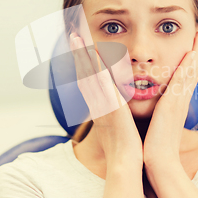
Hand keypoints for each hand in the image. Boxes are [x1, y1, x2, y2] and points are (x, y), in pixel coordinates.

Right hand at [69, 32, 142, 166]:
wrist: (125, 162)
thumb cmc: (124, 147)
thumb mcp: (117, 126)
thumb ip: (115, 114)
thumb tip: (118, 108)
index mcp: (98, 107)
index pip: (87, 81)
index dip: (82, 64)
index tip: (79, 48)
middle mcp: (95, 103)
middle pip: (82, 73)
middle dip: (77, 54)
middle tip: (72, 35)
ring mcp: (100, 104)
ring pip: (88, 74)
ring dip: (81, 55)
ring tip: (75, 37)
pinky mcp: (109, 105)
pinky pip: (101, 83)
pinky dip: (95, 68)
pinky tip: (93, 53)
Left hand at [143, 29, 197, 167]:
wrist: (159, 161)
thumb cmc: (155, 146)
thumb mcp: (157, 124)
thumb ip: (157, 113)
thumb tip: (152, 109)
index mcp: (176, 104)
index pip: (185, 77)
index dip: (189, 61)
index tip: (191, 46)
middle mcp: (181, 100)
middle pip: (192, 70)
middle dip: (196, 51)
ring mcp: (180, 101)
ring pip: (190, 71)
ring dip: (195, 52)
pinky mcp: (175, 104)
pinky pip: (183, 80)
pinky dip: (188, 66)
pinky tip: (190, 53)